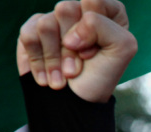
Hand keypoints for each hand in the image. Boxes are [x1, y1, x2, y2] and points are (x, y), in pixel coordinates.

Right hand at [17, 0, 135, 102]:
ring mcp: (55, 20)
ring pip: (46, 24)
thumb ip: (103, 25)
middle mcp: (80, 11)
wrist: (76, 103)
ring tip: (64, 76)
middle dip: (71, 46)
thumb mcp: (122, 49)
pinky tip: (47, 77)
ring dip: (55, 58)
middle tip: (78, 66)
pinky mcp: (33, 30)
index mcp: (107, 11)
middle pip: (66, 8)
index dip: (94, 29)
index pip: (94, 0)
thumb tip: (68, 33)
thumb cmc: (102, 75)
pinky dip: (39, 61)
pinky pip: (28, 35)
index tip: (96, 51)